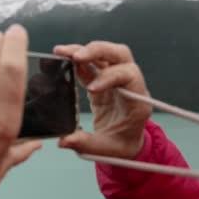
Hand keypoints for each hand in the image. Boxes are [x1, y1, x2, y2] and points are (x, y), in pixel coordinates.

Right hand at [52, 42, 151, 158]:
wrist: (125, 142)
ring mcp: (115, 79)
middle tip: (76, 56)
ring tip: (61, 52)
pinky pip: (91, 63)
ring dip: (84, 50)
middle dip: (98, 51)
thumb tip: (63, 140)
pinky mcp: (101, 80)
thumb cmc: (120, 145)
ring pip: (105, 54)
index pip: (129, 75)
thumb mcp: (105, 148)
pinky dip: (76, 58)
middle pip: (120, 54)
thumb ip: (85, 143)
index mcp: (136, 100)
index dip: (109, 77)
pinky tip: (61, 57)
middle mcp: (129, 84)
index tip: (90, 89)